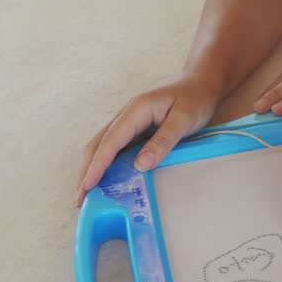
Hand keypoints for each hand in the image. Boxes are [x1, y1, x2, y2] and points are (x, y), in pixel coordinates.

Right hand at [76, 74, 222, 205]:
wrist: (200, 84)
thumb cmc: (195, 99)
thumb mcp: (184, 120)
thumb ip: (163, 141)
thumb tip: (140, 164)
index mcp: (136, 111)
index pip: (111, 141)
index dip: (98, 165)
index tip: (87, 184)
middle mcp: (126, 115)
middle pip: (98, 144)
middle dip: (87, 170)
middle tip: (80, 197)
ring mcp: (128, 122)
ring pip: (102, 146)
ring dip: (92, 167)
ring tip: (86, 192)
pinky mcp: (134, 129)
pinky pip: (114, 147)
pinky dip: (104, 163)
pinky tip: (104, 178)